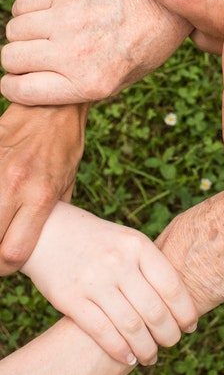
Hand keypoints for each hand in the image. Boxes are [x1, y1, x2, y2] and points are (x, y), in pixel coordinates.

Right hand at [0, 103, 85, 274]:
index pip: (13, 252)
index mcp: (41, 195)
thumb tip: (43, 237)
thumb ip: (53, 212)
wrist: (51, 106)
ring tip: (0, 226)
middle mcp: (14, 185)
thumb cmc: (63, 145)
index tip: (9, 264)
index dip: (8, 268)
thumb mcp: (66, 182)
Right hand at [1, 0, 190, 104]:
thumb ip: (76, 89)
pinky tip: (44, 14)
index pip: (21, 90)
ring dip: (22, 35)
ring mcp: (70, 19)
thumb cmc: (141, 49)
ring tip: (41, 34)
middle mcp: (75, 54)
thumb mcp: (117, 84)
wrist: (165, 7)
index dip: (12, 87)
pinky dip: (26, 10)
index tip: (16, 82)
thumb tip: (35, 88)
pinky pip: (23, 3)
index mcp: (88, 84)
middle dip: (16, 61)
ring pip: (14, 29)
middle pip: (11, 58)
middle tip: (32, 57)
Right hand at [22, 203, 197, 366]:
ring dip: (147, 349)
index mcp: (136, 244)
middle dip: (169, 334)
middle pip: (155, 311)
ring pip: (132, 327)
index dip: (185, 311)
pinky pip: (103, 332)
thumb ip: (149, 264)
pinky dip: (120, 350)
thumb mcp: (126, 240)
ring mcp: (94, 280)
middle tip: (172, 342)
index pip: (171, 286)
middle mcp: (118, 262)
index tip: (189, 325)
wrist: (49, 231)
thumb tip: (179, 301)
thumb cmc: (96, 239)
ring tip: (151, 356)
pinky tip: (128, 357)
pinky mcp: (71, 298)